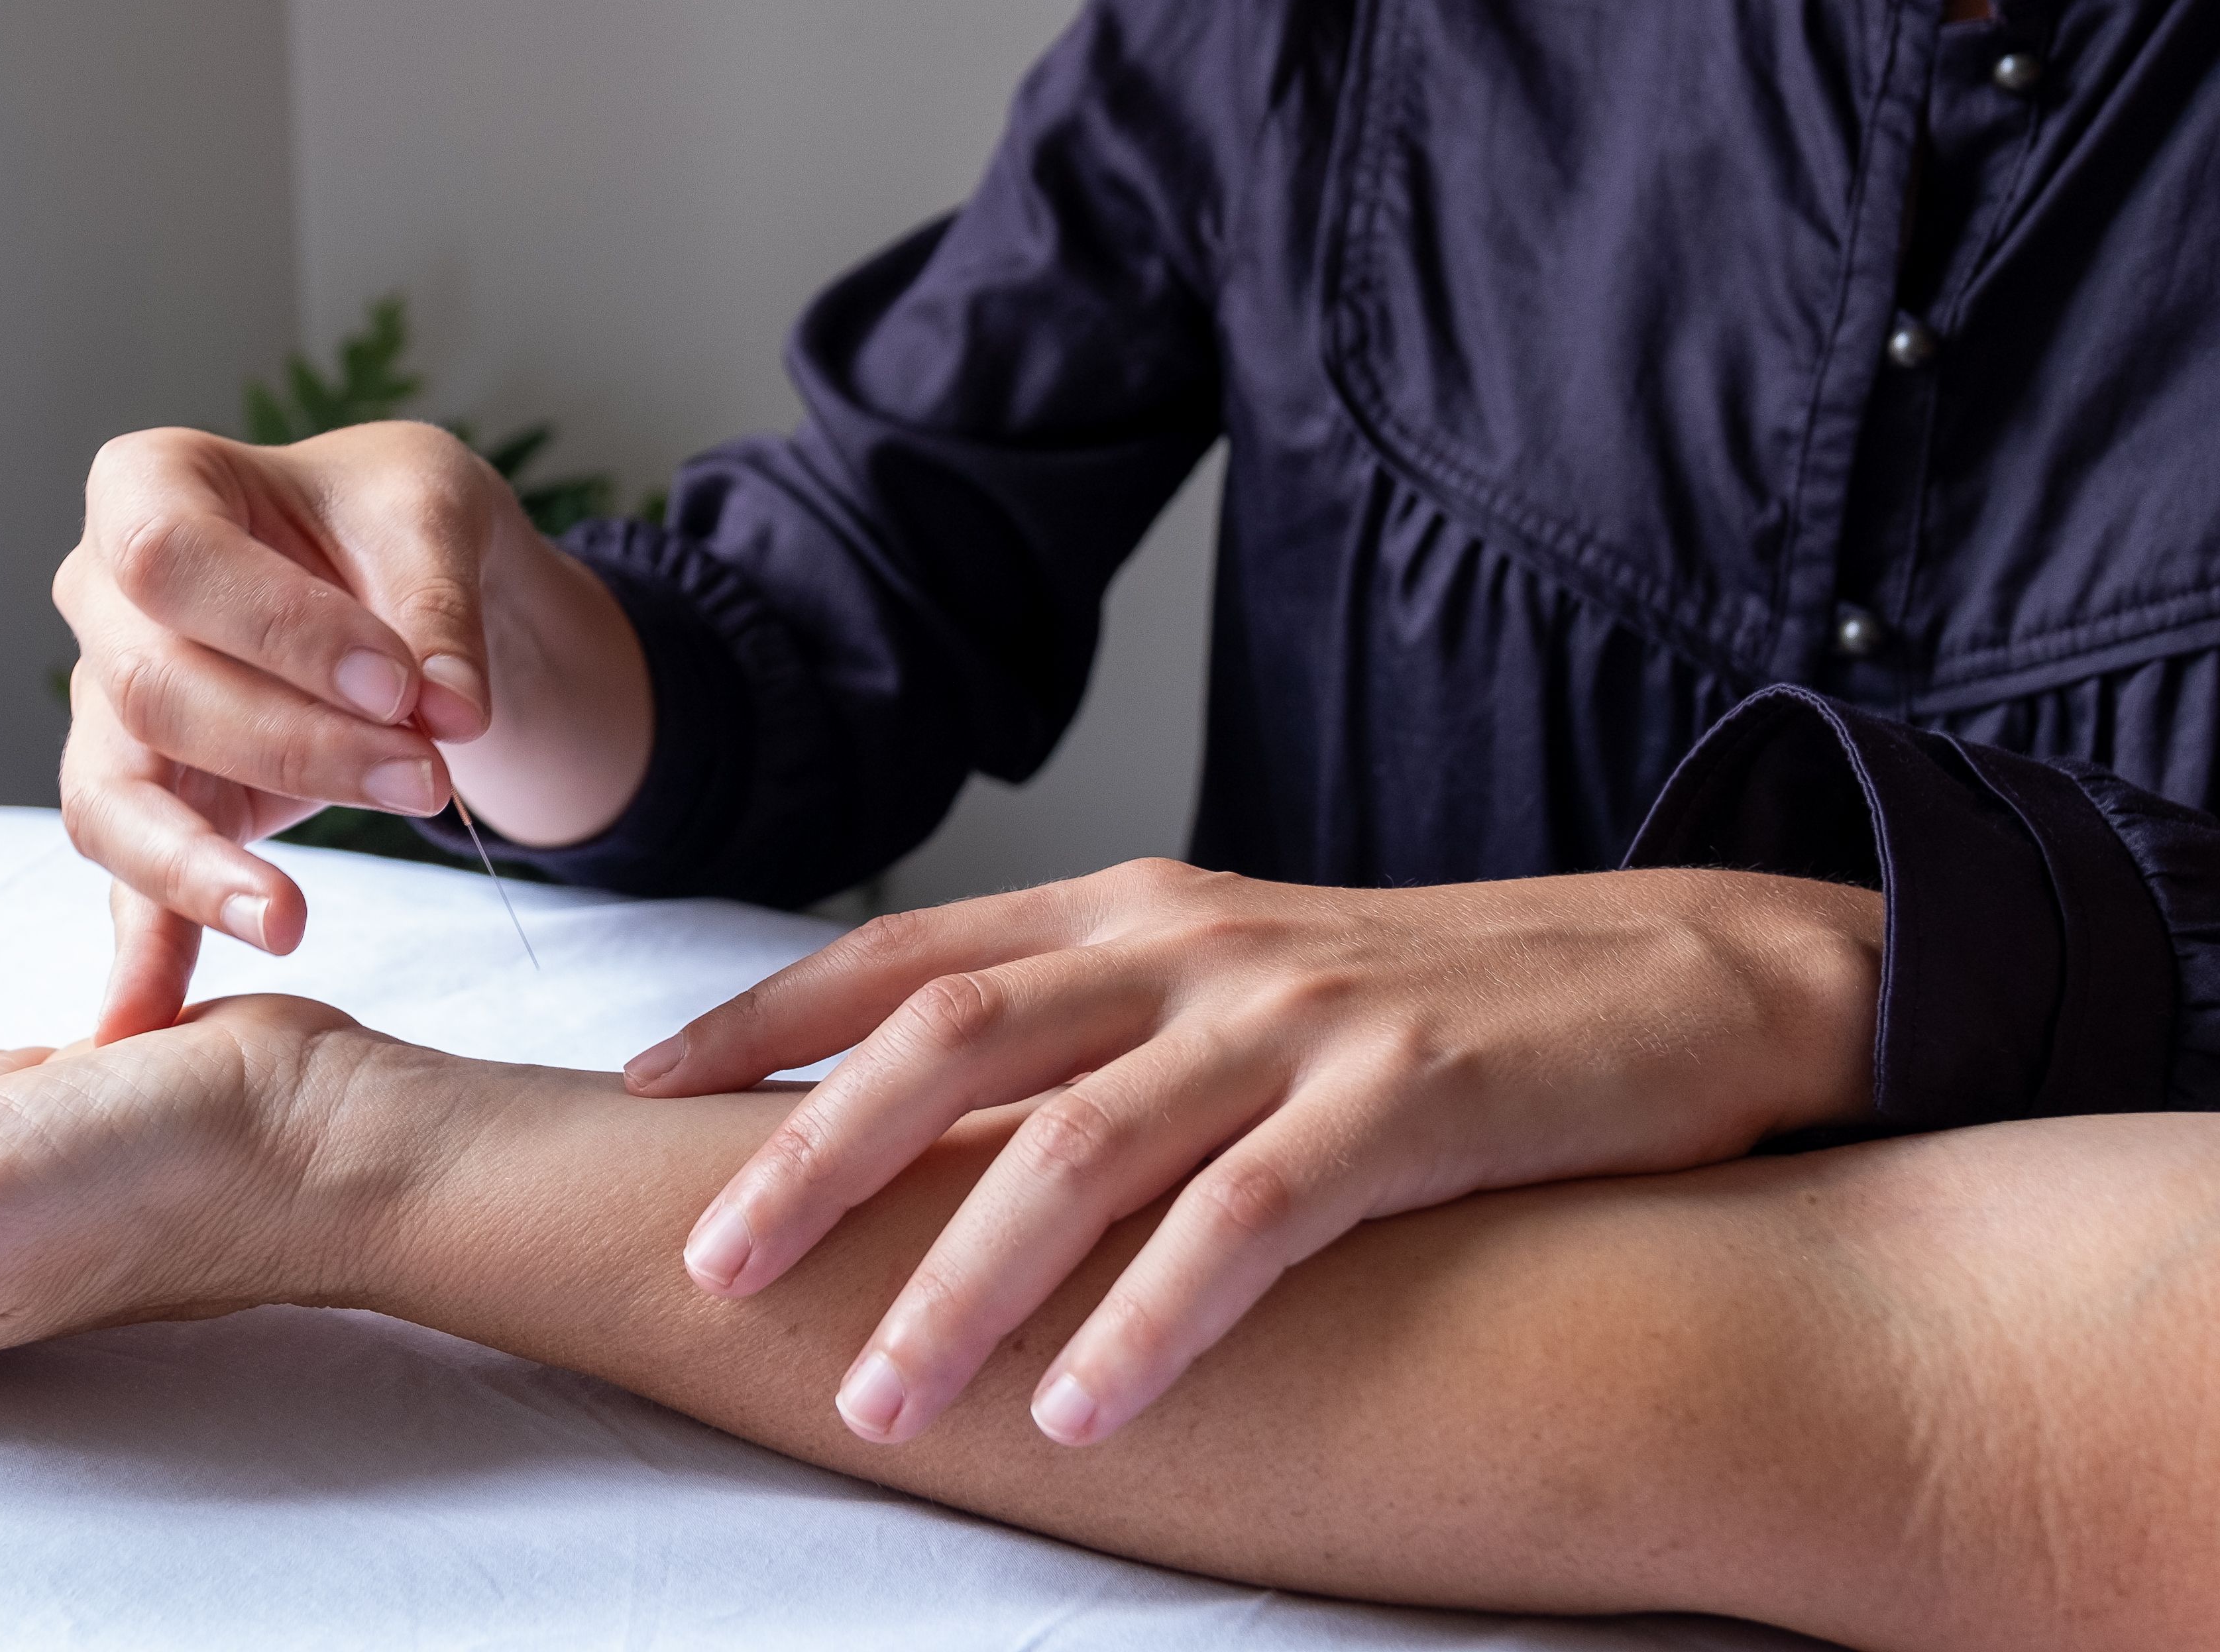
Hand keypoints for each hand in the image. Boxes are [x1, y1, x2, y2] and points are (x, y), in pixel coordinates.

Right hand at [53, 421, 649, 1040]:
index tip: (401, 685)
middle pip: (151, 688)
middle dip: (293, 745)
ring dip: (208, 867)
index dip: (279, 631)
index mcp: (147, 487)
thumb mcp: (436, 512)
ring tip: (291, 919)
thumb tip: (448, 715)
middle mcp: (99, 599)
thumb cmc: (392, 519)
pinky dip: (141, 956)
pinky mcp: (148, 807)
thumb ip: (437, 605)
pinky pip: (128, 887)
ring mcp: (108, 712)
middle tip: (424, 779)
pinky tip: (140, 1027)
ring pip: (115, 801)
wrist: (398, 579)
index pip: (170, 561)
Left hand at [623, 859, 1881, 1448]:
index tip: (644, 1088)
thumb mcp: (1232, 986)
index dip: (764, 1014)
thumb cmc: (1425, 1001)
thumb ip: (1092, 1036)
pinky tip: (1084, 1409)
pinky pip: (1250, 1222)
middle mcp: (1188, 945)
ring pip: (1080, 1145)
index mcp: (1131, 913)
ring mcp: (1296, 1018)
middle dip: (811, 1156)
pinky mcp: (1411, 1100)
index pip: (908, 955)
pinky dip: (1153, 1318)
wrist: (1679, 972)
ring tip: (876, 1399)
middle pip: (949, 1038)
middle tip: (705, 1268)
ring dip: (961, 1279)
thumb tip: (921, 1128)